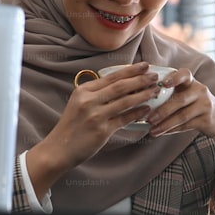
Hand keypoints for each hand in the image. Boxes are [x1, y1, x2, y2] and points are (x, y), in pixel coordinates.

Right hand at [32, 62, 158, 174]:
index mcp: (83, 91)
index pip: (112, 76)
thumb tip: (123, 84)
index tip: (145, 65)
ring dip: (143, 95)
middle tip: (155, 76)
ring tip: (155, 91)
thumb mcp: (79, 103)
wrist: (58, 149)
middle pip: (121, 86)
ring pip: (125, 101)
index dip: (131, 70)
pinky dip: (138, 113)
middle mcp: (89, 101)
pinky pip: (125, 119)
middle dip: (141, 80)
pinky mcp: (102, 130)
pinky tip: (148, 109)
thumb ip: (96, 93)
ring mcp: (96, 116)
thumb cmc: (72, 125)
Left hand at [145, 68, 214, 150]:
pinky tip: (161, 133)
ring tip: (152, 130)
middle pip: (180, 99)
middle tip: (148, 118)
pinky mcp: (207, 120)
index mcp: (192, 82)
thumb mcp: (188, 94)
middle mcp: (200, 91)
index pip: (184, 74)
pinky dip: (172, 130)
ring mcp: (205, 105)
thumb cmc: (195, 104)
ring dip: (165, 124)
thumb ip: (171, 93)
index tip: (163, 84)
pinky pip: (186, 126)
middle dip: (162, 110)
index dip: (174, 78)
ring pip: (182, 115)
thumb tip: (141, 100)